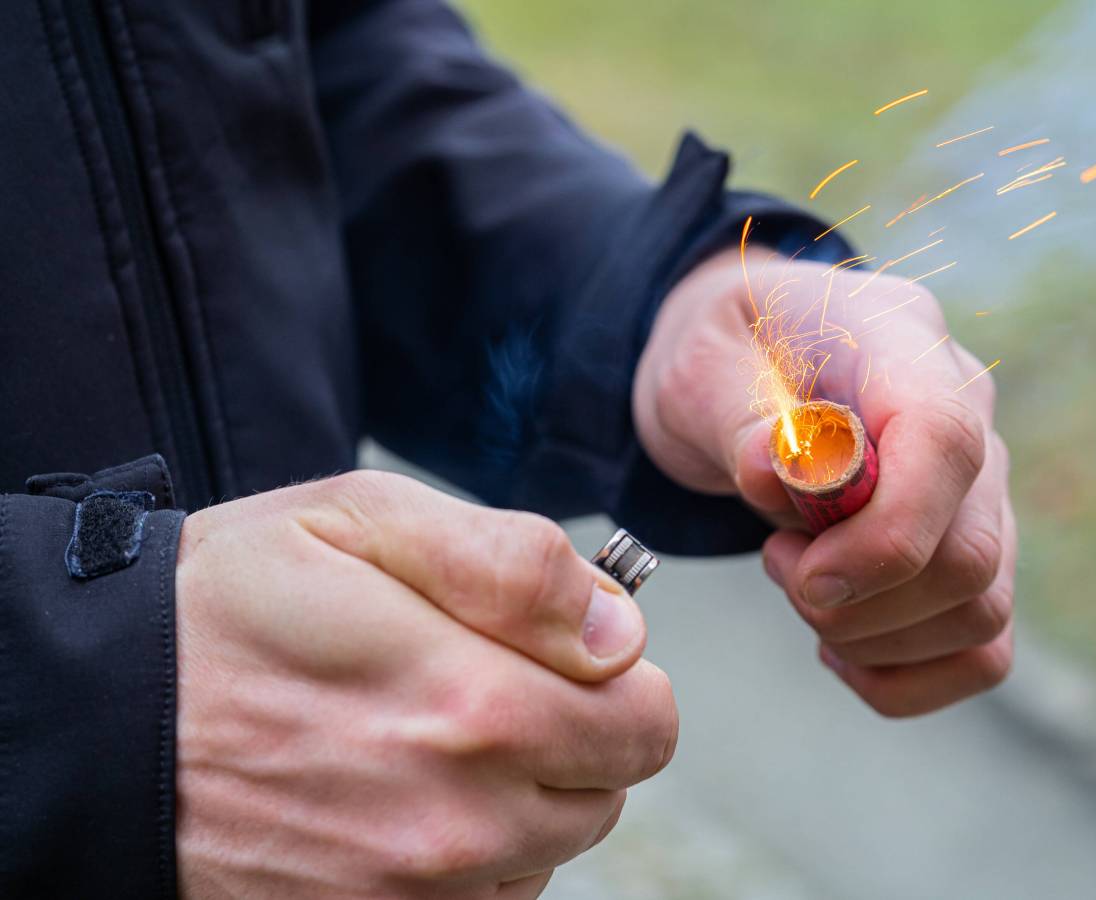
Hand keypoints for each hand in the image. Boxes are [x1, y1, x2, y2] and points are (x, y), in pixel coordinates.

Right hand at [175, 471, 675, 897]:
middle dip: (575, 729)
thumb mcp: (363, 521)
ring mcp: (413, 895)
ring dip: (521, 794)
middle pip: (608, 790)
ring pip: (551, 849)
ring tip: (428, 737)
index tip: (562, 649)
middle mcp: (456, 820)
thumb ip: (511, 565)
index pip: (647, 720)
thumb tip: (618, 627)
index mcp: (471, 704)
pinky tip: (402, 797)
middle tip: (483, 682)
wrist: (99, 726)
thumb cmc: (228, 608)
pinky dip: (471, 855)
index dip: (617, 674)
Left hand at [634, 247, 1014, 716]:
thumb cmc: (720, 360)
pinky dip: (903, 673)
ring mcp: (981, 485)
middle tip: (779, 563)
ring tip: (798, 581)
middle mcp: (968, 412)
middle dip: (859, 599)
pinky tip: (836, 641)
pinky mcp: (972, 546)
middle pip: (970, 553)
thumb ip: (737, 419)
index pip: (946, 442)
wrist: (736, 370)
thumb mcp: (700, 369)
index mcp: (901, 342)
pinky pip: (980, 648)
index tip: (803, 572)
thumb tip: (776, 472)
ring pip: (980, 610)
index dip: (884, 532)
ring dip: (871, 635)